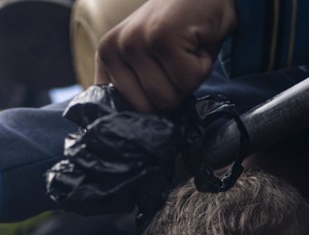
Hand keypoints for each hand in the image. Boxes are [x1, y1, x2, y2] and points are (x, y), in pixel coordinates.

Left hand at [94, 0, 237, 112]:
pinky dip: (201, 68)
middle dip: (173, 91)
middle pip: (147, 108)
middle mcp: (114, 47)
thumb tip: (135, 130)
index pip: (119, 110)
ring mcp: (135, 41)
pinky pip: (187, 81)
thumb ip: (136, 87)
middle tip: (179, 60)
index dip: (149, 104)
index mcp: (107, 55)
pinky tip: (197, 43)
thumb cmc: (183, 29)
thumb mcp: (149, 58)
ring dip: (189, 79)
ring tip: (187, 51)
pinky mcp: (161, 38)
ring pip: (167, 98)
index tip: (161, 83)